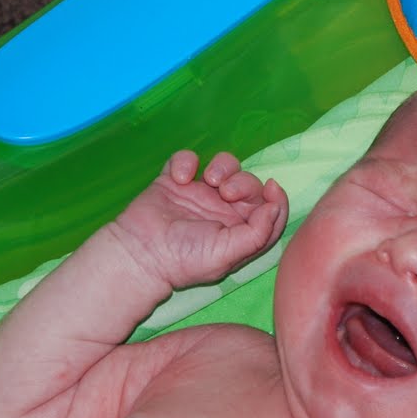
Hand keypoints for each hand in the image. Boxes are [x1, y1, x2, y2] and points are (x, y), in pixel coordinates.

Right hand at [111, 151, 288, 288]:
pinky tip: (180, 178)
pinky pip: (188, 158)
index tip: (271, 187)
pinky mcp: (175, 180)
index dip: (276, 197)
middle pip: (249, 184)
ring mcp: (199, 193)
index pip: (269, 210)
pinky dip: (186, 161)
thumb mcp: (228, 254)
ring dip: (223, 166)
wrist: (140, 253)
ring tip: (208, 180)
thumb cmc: (185, 259)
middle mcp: (223, 210)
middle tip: (226, 192)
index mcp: (239, 230)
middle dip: (244, 182)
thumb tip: (274, 207)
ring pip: (224, 165)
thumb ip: (258, 233)